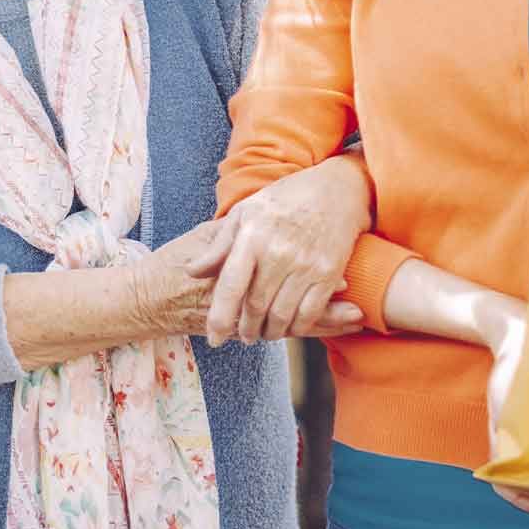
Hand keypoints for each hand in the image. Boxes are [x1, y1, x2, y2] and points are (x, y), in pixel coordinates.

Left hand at [195, 156, 372, 346]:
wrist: (336, 189)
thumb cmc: (285, 200)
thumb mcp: (245, 213)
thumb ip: (218, 246)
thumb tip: (192, 271)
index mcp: (251, 237)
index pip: (230, 286)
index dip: (220, 318)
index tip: (214, 339)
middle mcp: (277, 252)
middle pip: (256, 307)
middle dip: (246, 329)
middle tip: (243, 336)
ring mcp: (305, 264)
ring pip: (282, 315)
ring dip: (270, 332)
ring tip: (264, 333)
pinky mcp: (329, 272)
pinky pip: (310, 313)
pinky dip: (298, 327)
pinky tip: (290, 326)